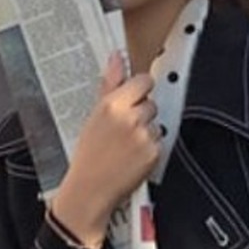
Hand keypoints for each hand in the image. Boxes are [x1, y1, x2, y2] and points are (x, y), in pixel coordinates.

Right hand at [49, 53, 158, 248]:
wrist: (91, 189)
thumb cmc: (89, 155)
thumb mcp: (94, 116)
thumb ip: (110, 84)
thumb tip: (117, 58)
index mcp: (113, 104)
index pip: (143, 81)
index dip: (140, 89)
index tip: (134, 97)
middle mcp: (130, 118)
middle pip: (151, 103)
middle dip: (142, 113)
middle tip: (124, 129)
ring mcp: (144, 136)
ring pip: (155, 123)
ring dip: (146, 131)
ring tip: (127, 146)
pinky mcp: (153, 153)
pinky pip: (158, 142)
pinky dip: (149, 149)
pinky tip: (133, 157)